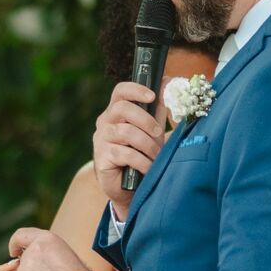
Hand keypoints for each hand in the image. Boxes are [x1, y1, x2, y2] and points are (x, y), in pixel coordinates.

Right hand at [92, 81, 163, 217]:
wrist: (130, 188)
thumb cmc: (141, 154)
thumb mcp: (152, 130)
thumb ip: (158, 109)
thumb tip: (170, 82)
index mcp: (116, 111)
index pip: (120, 91)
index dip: (136, 90)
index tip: (152, 96)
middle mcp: (105, 122)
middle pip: (122, 109)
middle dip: (145, 120)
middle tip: (158, 133)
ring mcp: (101, 139)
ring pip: (126, 132)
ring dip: (147, 144)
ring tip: (156, 156)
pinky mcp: (102, 157)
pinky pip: (125, 154)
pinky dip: (142, 161)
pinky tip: (148, 167)